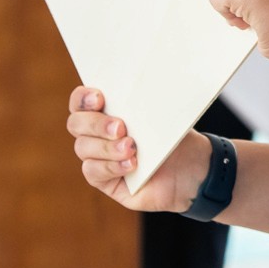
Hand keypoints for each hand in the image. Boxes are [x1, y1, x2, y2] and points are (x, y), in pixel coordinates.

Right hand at [66, 87, 207, 210]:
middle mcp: (96, 132)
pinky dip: (111, 166)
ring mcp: (98, 156)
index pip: (80, 100)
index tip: (99, 98)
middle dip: (96, 124)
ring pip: (83, 148)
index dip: (83, 98)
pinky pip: (93, 171)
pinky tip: (132, 165)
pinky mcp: (104, 180)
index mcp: (106, 110)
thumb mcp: (161, 114)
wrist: (192, 167)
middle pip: (76, 124)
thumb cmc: (174, 135)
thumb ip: (143, 101)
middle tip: (121, 127)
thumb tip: (137, 87)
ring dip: (107, 147)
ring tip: (131, 147)